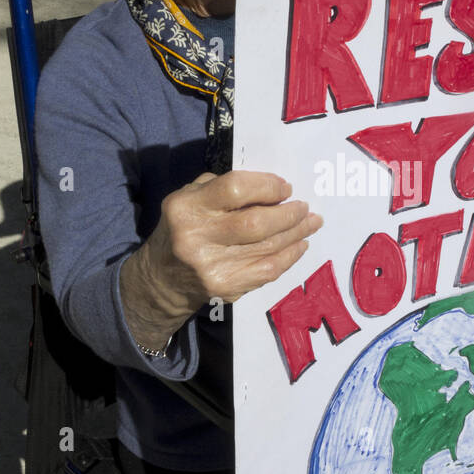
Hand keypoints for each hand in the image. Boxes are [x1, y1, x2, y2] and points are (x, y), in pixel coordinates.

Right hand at [121, 171, 322, 348]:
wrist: (162, 279)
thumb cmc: (183, 227)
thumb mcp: (189, 197)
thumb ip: (223, 187)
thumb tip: (270, 187)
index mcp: (187, 207)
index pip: (235, 188)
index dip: (267, 186)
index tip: (285, 187)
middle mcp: (197, 237)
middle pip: (256, 222)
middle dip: (288, 213)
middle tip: (304, 207)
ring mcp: (212, 266)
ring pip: (267, 247)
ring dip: (296, 233)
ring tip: (311, 223)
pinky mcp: (226, 287)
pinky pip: (267, 270)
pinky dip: (289, 256)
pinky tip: (300, 245)